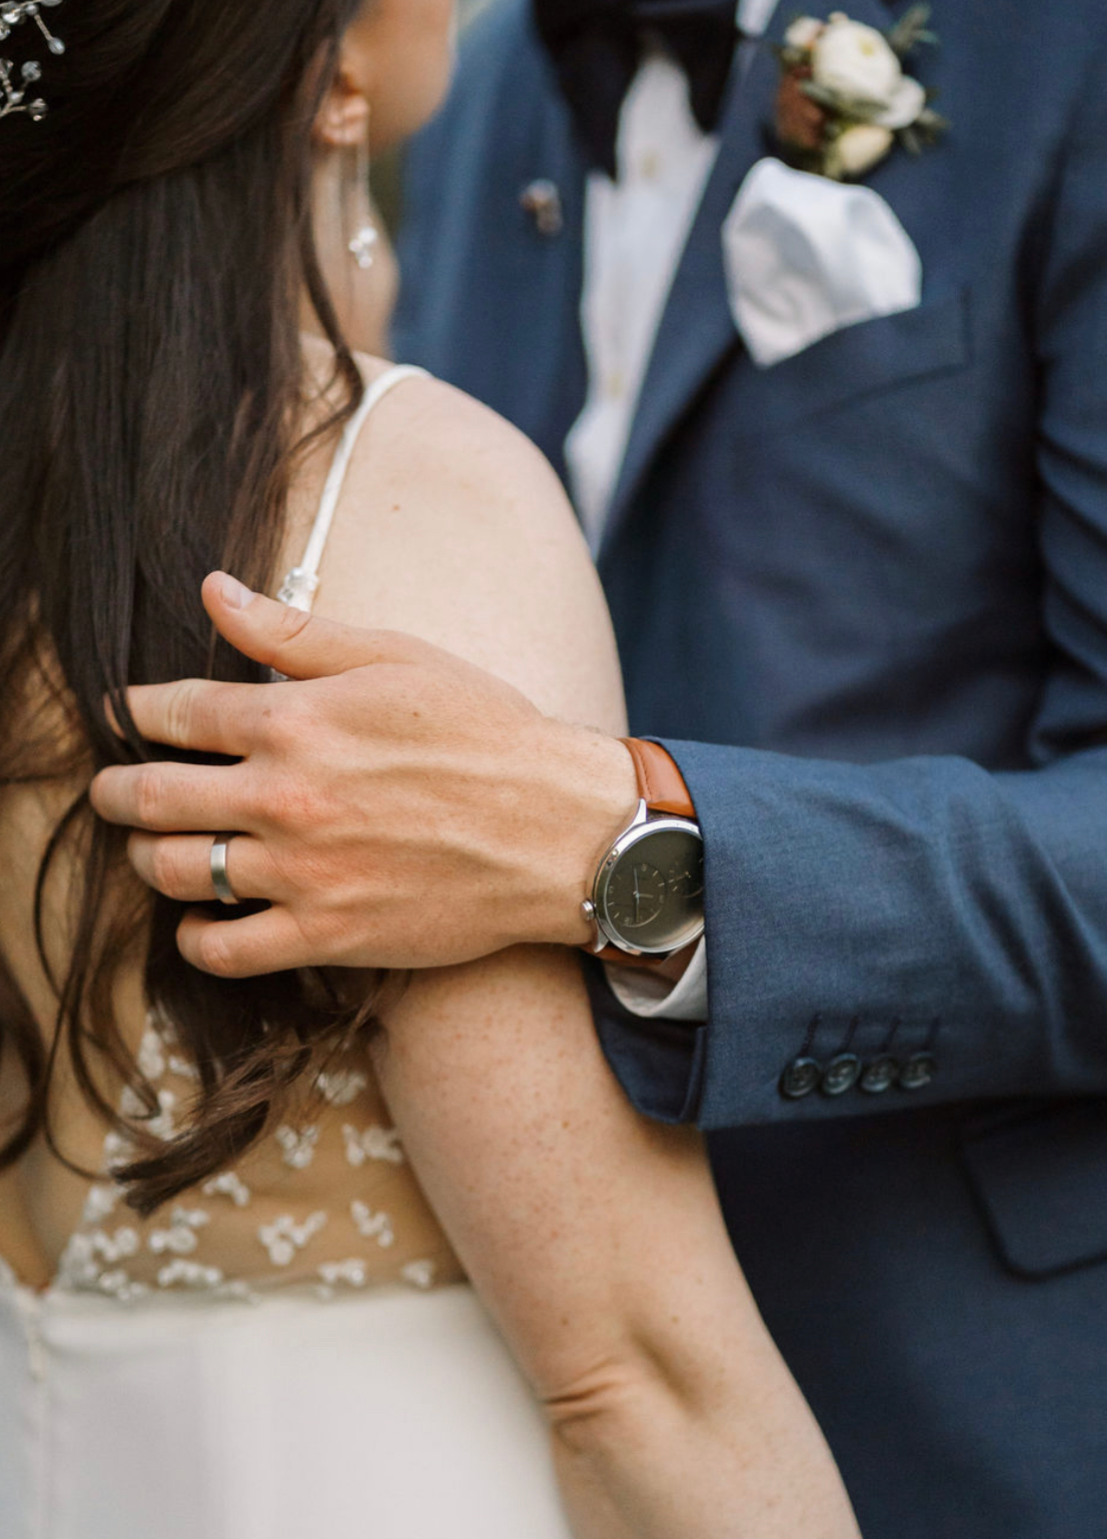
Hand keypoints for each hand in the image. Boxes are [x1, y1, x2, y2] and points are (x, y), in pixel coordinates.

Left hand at [90, 573, 637, 978]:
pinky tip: (204, 919)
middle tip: (114, 789)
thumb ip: (292, 630)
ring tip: (157, 848)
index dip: (137, 712)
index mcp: (297, 718)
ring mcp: (302, 871)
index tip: (128, 716)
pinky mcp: (327, 934)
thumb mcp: (395, 657)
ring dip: (149, 857)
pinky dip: (196, 937)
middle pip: (151, 796)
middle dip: (117, 789)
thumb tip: (212, 589)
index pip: (174, 712)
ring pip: (174, 871)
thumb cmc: (487, 732)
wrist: (560, 830)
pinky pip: (222, 948)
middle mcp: (285, 795)